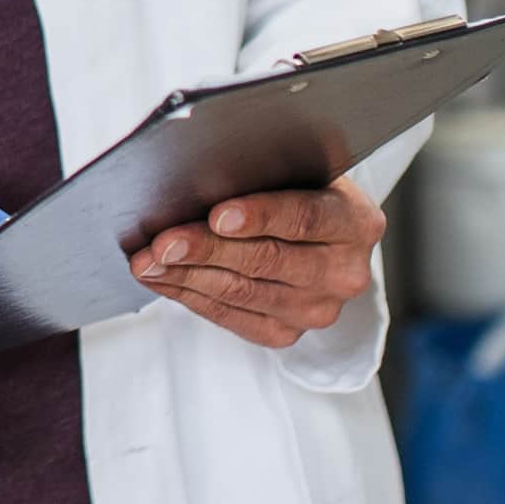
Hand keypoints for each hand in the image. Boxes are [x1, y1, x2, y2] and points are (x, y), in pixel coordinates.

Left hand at [129, 179, 383, 348]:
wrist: (315, 235)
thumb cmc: (295, 189)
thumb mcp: (294, 170)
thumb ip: (262, 173)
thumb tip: (198, 178)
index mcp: (356, 221)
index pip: (305, 217)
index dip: (260, 216)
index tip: (217, 214)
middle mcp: (345, 272)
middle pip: (267, 260)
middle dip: (206, 249)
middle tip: (162, 243)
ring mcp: (318, 309)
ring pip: (242, 292)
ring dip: (187, 276)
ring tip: (148, 261)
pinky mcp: (288, 333)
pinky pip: (231, 317)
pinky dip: (190, 296)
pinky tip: (162, 279)